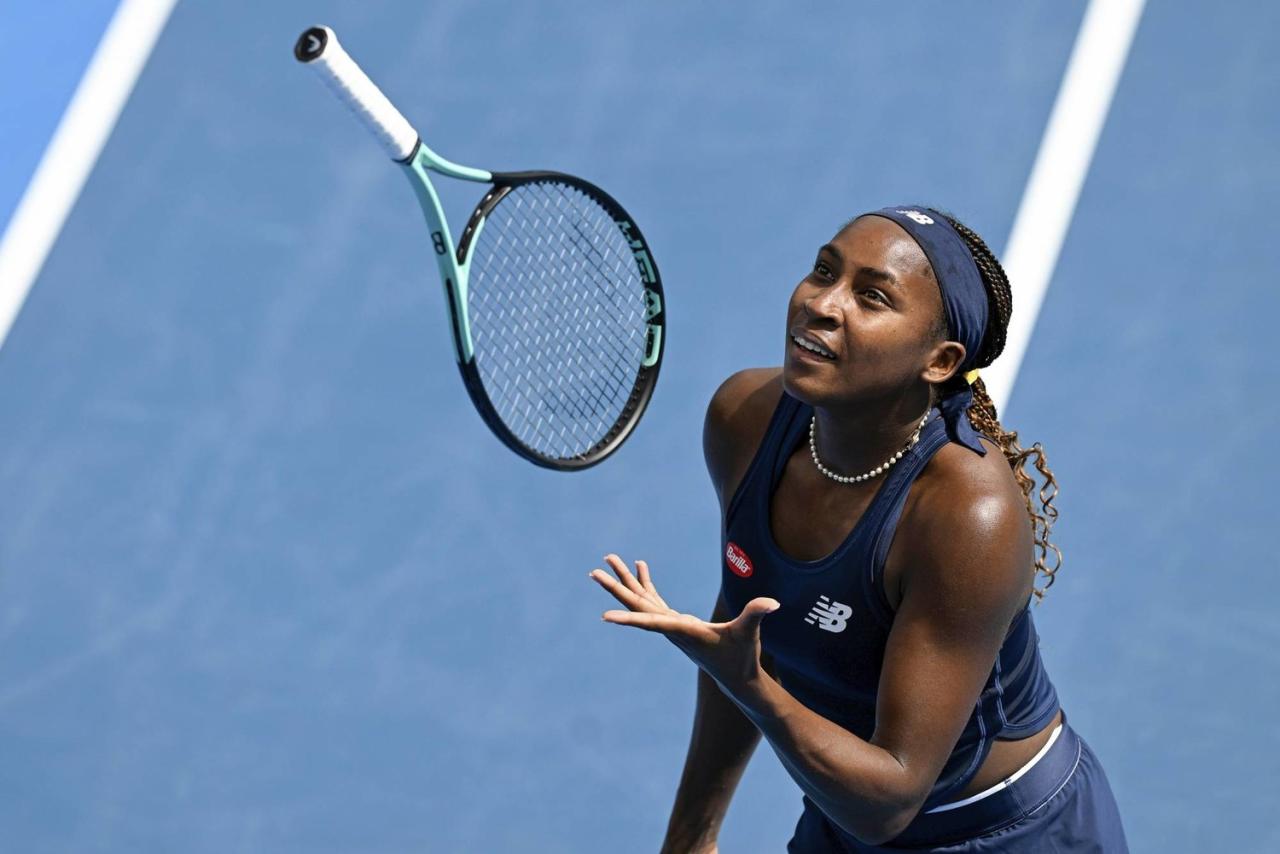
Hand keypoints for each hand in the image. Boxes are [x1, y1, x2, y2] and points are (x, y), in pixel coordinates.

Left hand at [589, 554, 779, 693]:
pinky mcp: (677, 622)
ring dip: (626, 580)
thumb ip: (756, 615)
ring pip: (641, 600)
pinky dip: (645, 583)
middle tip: (594, 572)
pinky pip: (654, 599)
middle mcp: (671, 628)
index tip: (604, 617)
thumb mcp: (749, 634)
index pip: (651, 622)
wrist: (737, 678)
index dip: (628, 618)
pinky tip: (639, 567)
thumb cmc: (742, 657)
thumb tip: (772, 603)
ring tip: (609, 560)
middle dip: (616, 588)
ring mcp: (671, 625)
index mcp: (683, 631)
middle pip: (637, 606)